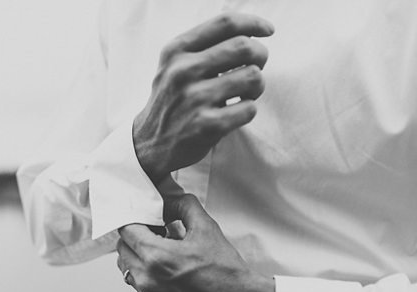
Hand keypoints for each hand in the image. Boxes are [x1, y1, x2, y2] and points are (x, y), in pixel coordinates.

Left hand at [116, 194, 273, 291]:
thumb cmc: (225, 270)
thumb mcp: (206, 228)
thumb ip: (184, 205)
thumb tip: (169, 200)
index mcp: (156, 256)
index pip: (126, 228)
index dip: (135, 217)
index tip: (148, 214)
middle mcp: (146, 276)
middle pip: (122, 246)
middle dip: (136, 234)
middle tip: (157, 229)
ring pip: (126, 264)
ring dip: (137, 252)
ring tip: (161, 247)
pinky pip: (136, 279)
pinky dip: (143, 268)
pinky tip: (165, 264)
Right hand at [133, 14, 273, 182]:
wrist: (148, 143)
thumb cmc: (172, 100)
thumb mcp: (174, 65)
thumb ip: (203, 45)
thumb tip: (249, 30)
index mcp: (177, 51)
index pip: (225, 23)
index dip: (254, 23)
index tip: (267, 31)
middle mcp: (183, 71)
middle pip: (244, 47)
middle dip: (261, 55)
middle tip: (257, 66)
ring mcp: (195, 99)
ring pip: (252, 77)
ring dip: (257, 86)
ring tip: (244, 93)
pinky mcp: (207, 125)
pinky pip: (249, 108)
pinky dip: (248, 110)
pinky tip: (234, 113)